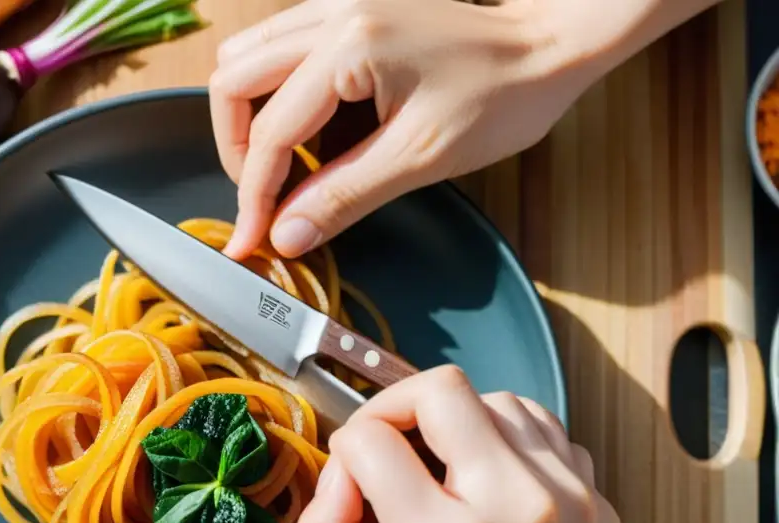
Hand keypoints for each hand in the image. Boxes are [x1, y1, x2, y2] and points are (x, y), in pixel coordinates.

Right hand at [210, 0, 593, 259]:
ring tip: (280, 167)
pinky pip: (280, 44)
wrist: (548, 47)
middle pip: (233, 79)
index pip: (269, 132)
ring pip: (248, 55)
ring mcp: (337, 2)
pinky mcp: (347, 8)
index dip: (253, 197)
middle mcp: (332, 11)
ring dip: (249, 116)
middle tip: (264, 199)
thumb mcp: (420, 157)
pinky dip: (274, 91)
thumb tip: (286, 235)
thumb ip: (344, 196)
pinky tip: (304, 129)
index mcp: (350, 44)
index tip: (250, 240)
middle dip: (237, 150)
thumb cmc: (503, 96)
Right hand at [297, 366, 621, 522]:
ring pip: (501, 399)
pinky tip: (486, 479)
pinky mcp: (598, 508)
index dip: (342, 458)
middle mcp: (519, 505)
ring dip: (455, 419)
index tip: (348, 491)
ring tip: (436, 466)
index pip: (372, 442)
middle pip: (444, 390)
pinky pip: (546, 433)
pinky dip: (507, 438)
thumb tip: (336, 476)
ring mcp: (570, 500)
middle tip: (383, 448)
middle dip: (395, 407)